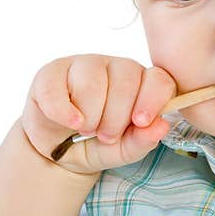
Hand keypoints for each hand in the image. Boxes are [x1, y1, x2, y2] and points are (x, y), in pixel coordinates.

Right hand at [21, 55, 175, 175]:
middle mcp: (117, 67)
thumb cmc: (98, 144)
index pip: (159, 79)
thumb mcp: (123, 151)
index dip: (152, 99)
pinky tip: (69, 122)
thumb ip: (143, 140)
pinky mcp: (53, 70)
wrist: (60, 151)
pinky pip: (57, 87)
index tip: (140, 122)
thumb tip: (161, 127)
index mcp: (143, 84)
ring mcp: (85, 64)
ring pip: (92, 83)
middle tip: (105, 136)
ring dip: (89, 116)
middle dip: (115, 118)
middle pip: (125, 82)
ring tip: (86, 128)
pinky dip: (63, 111)